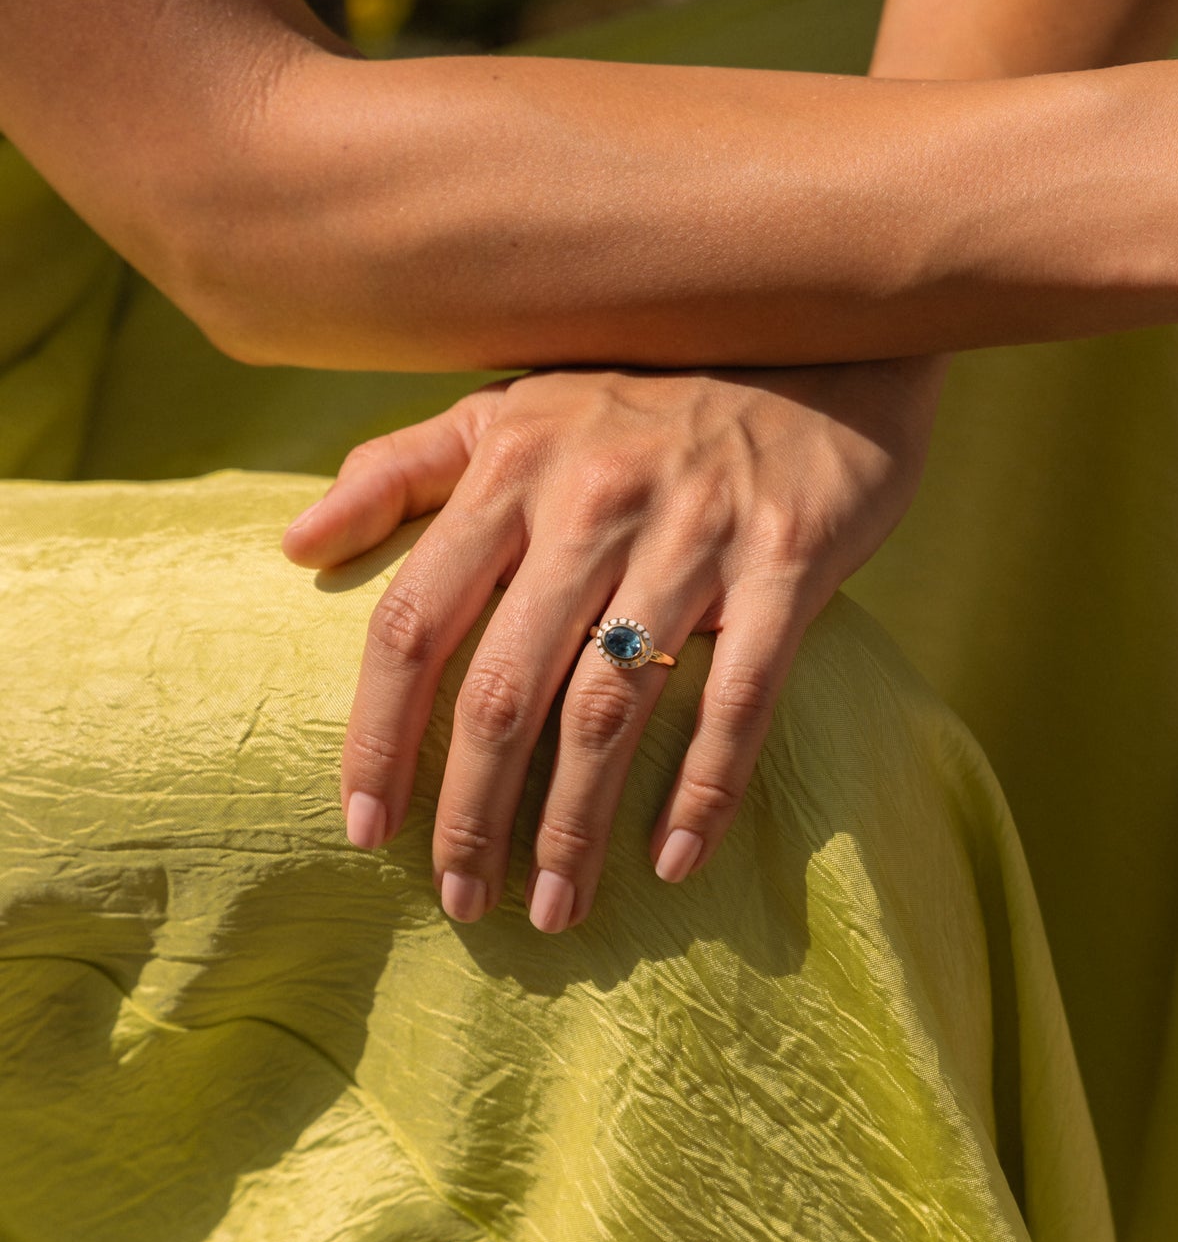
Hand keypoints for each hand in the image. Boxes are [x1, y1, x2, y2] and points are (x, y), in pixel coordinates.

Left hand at [282, 359, 945, 930]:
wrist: (821, 331)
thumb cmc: (644, 392)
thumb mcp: (510, 406)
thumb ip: (400, 471)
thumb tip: (291, 545)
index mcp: (511, 467)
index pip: (414, 622)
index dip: (378, 735)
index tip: (362, 828)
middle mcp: (592, 501)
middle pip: (503, 687)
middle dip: (470, 811)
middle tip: (459, 900)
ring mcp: (694, 533)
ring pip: (612, 707)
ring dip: (574, 825)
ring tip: (552, 909)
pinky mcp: (789, 559)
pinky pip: (740, 695)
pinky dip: (703, 787)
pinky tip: (674, 861)